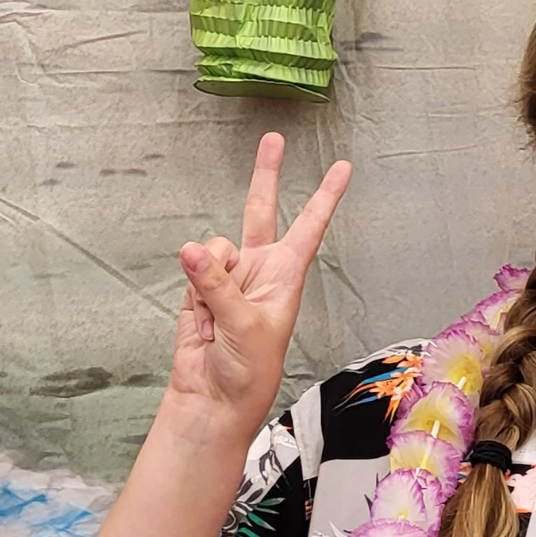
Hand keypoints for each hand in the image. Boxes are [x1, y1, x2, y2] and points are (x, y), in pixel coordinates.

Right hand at [170, 133, 351, 425]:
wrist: (215, 396)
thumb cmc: (249, 370)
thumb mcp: (244, 325)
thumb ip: (217, 285)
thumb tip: (193, 251)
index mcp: (286, 275)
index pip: (309, 226)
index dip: (325, 196)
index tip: (343, 168)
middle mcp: (261, 269)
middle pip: (261, 211)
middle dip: (265, 175)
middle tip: (273, 140)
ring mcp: (229, 275)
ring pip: (214, 247)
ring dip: (210, 276)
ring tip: (218, 313)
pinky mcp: (200, 286)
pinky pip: (193, 268)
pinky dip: (194, 290)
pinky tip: (202, 317)